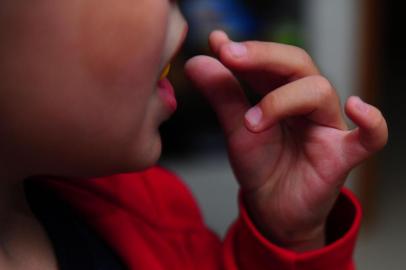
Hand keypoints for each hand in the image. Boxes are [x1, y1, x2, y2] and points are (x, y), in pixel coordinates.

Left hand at [185, 31, 387, 250]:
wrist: (273, 209)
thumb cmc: (262, 166)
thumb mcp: (236, 130)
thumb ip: (222, 96)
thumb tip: (198, 62)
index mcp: (282, 93)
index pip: (270, 61)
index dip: (246, 50)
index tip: (218, 43)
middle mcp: (307, 103)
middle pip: (296, 64)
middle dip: (263, 57)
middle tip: (231, 55)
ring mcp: (326, 126)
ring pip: (318, 91)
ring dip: (281, 100)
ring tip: (251, 123)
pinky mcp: (342, 155)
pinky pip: (369, 137)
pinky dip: (371, 122)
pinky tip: (357, 106)